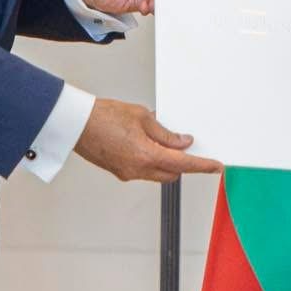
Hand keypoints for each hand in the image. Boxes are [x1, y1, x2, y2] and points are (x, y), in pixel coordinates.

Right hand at [74, 98, 223, 182]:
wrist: (75, 123)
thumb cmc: (102, 116)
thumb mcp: (142, 117)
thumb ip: (165, 133)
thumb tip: (181, 142)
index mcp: (146, 155)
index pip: (183, 164)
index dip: (202, 166)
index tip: (215, 166)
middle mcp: (137, 169)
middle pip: (172, 174)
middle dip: (183, 164)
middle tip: (188, 147)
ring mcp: (126, 173)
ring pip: (157, 174)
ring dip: (165, 162)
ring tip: (162, 140)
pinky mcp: (118, 171)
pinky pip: (142, 171)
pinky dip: (150, 161)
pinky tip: (145, 143)